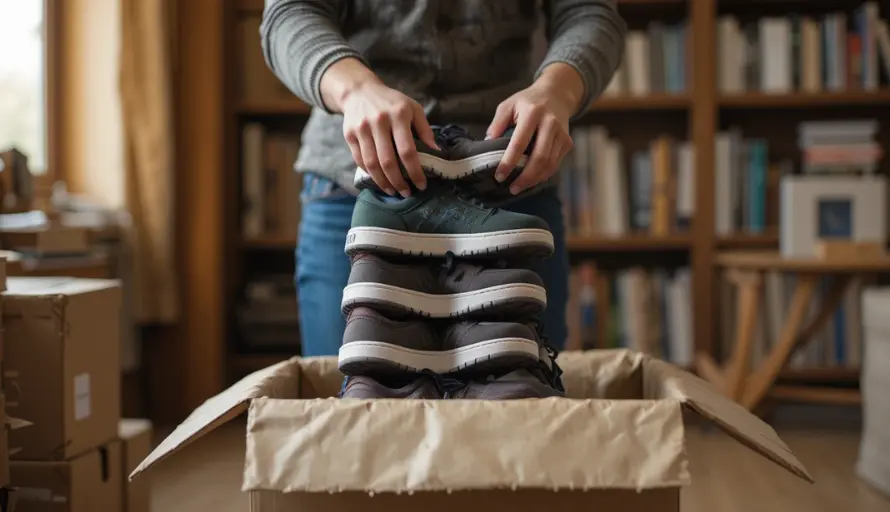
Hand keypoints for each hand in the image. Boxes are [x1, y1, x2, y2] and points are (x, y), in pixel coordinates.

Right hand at [340, 81, 438, 196]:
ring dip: (383, 182)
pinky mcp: (349, 134)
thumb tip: (436, 151)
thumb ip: (425, 128)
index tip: (421, 185)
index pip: (407, 151)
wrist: (359, 91)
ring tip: (392, 191)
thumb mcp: (413, 108)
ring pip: (372, 164)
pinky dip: (369, 173)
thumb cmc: (391, 102)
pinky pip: (359, 160)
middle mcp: (378, 122)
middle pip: (388, 161)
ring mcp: (362, 129)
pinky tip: (379, 179)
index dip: (415, 171)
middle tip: (406, 193)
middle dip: (398, 182)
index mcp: (398, 115)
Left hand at [487, 70, 578, 195]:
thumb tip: (488, 144)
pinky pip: (556, 164)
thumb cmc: (527, 101)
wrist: (556, 94)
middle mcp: (550, 123)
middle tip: (512, 188)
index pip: (519, 143)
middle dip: (525, 177)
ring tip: (520, 187)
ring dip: (534, 179)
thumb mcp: (508, 105)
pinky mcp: (567, 142)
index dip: (509, 162)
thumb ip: (497, 123)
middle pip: (539, 157)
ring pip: (550, 164)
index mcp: (532, 113)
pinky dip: (543, 175)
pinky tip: (532, 179)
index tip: (499, 176)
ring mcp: (562, 134)